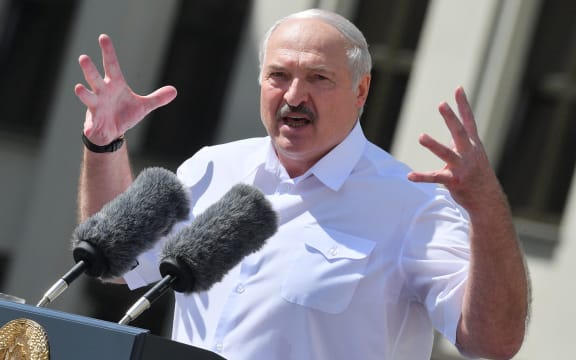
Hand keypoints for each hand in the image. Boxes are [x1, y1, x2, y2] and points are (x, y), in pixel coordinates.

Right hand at [74, 34, 176, 144]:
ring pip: (88, 97)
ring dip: (83, 93)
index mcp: (115, 85)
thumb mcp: (143, 106)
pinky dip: (90, 128)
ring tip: (78, 88)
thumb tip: (175, 91)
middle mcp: (102, 92)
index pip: (111, 65)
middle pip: (95, 78)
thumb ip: (157, 98)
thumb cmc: (125, 114)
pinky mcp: (94, 122)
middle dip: (89, 69)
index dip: (108, 52)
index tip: (103, 37)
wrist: (113, 131)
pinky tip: (89, 130)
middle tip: (83, 57)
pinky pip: (91, 126)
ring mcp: (96, 106)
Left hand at [407, 86, 502, 210]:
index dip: (463, 105)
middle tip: (442, 104)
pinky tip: (410, 175)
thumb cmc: (477, 175)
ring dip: (434, 145)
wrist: (488, 201)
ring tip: (421, 136)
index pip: (469, 121)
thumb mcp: (472, 156)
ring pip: (447, 155)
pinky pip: (436, 178)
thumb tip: (450, 136)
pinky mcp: (455, 182)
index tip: (458, 88)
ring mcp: (463, 168)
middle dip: (451, 119)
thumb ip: (460, 145)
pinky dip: (422, 176)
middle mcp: (470, 154)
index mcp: (474, 146)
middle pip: (460, 133)